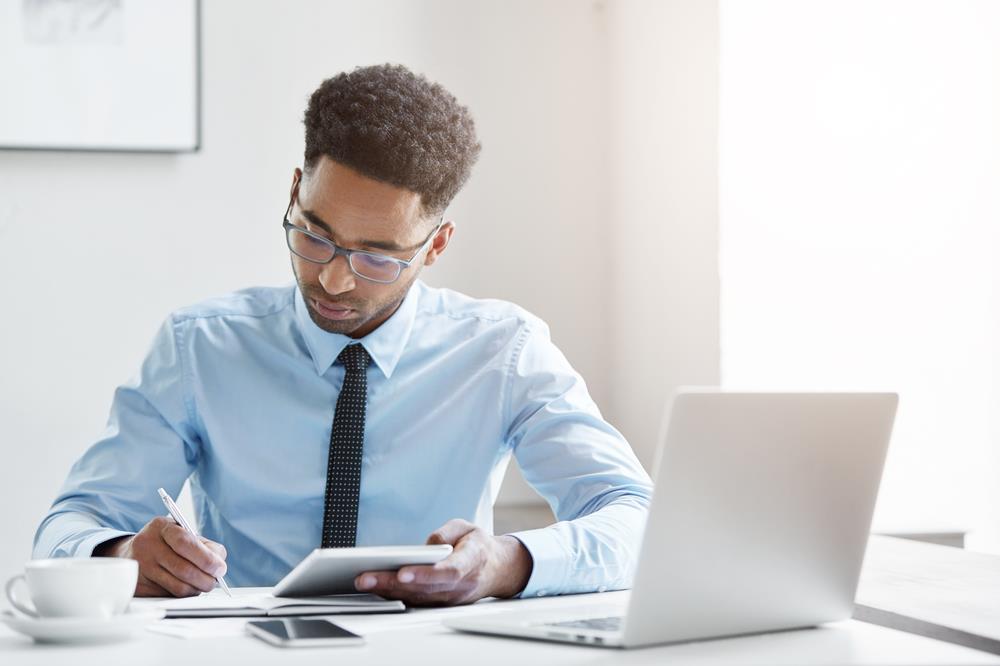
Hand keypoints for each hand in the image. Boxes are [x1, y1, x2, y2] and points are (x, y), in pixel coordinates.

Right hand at [93, 516, 227, 596]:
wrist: (131, 553)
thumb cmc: (166, 543)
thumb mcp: (181, 533)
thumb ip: (203, 546)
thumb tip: (219, 566)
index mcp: (162, 527)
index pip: (186, 543)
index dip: (207, 559)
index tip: (220, 568)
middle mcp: (148, 545)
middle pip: (184, 569)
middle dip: (206, 579)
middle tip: (214, 581)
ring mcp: (140, 566)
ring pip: (178, 587)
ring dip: (196, 589)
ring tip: (201, 584)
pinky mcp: (138, 586)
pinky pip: (168, 596)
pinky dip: (182, 594)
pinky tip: (184, 586)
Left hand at [353, 519, 532, 605]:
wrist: (496, 569)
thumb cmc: (477, 546)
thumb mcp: (466, 527)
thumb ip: (447, 532)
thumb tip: (426, 546)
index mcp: (472, 561)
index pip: (449, 571)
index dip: (425, 574)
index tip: (403, 572)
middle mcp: (461, 585)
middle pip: (425, 588)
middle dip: (392, 584)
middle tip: (366, 578)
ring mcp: (451, 598)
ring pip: (418, 598)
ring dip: (389, 592)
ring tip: (365, 582)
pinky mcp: (440, 603)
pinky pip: (417, 601)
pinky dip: (395, 596)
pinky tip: (376, 588)